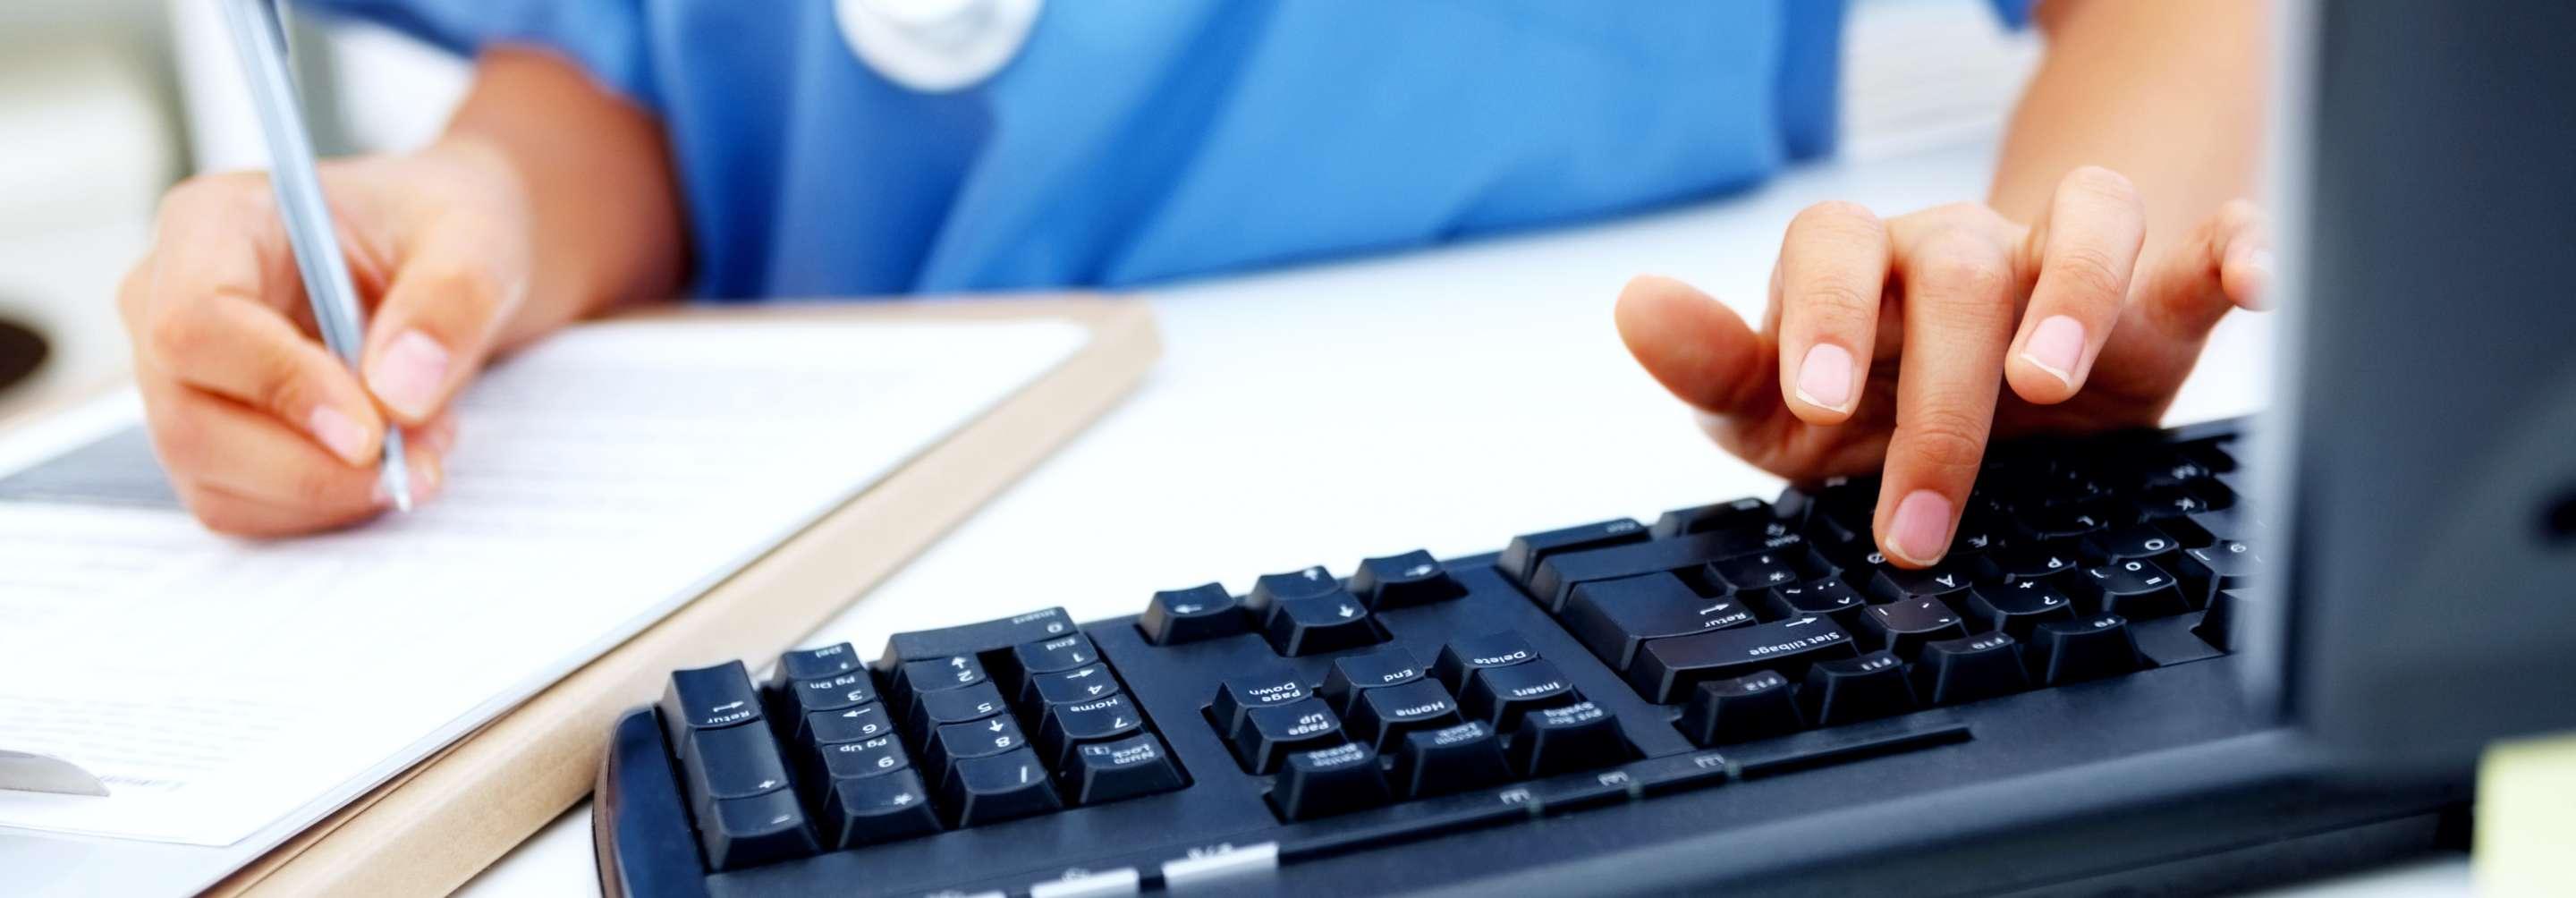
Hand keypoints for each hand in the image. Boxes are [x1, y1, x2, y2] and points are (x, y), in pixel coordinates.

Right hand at [118, 139, 532, 535]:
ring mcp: (177, 377)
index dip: (279, 387)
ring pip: (212, 478)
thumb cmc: (447, 231)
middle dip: (312, 465)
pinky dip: (324, 505)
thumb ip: (452, 300)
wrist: (450, 266)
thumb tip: (398, 394)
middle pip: (189, 419)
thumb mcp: (479, 239)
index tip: (373, 432)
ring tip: (424, 448)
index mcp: (214, 223)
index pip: (194, 323)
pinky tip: (389, 463)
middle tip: (422, 459)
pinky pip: (241, 506)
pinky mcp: (209, 437)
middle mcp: (166, 300)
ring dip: (328, 490)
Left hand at [1615, 167, 2269, 567]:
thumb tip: (1636, 304)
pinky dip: (2237, 249)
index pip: (1833, 243)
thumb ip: (1712, 365)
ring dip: (2072, 292)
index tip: (1818, 400)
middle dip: (1939, 395)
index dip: (1824, 310)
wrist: (1980, 420)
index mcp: (1863, 268)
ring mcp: (2059, 266)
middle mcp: (1962, 250)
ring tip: (2050, 387)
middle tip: (1919, 513)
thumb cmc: (1868, 405)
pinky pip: (2203, 243)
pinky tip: (2249, 284)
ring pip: (2084, 220)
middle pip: (1956, 263)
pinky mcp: (2157, 299)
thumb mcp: (1772, 411)